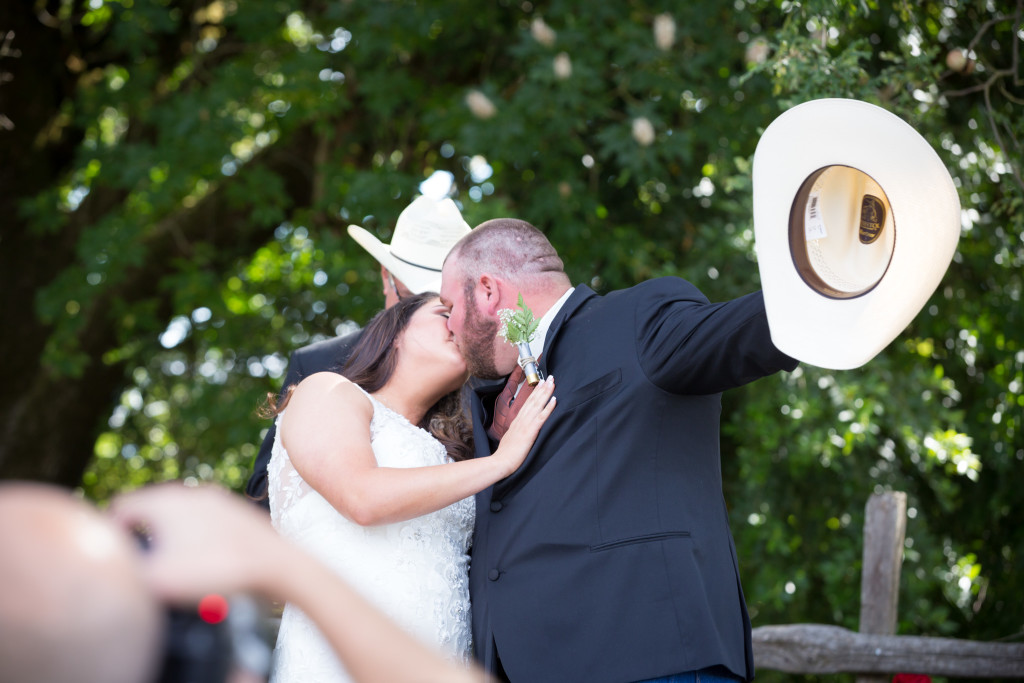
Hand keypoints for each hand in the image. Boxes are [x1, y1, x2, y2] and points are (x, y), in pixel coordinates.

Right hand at [108, 483, 285, 603]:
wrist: (277, 566)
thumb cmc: (217, 570)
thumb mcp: (159, 580)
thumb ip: (126, 572)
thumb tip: (112, 568)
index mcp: (165, 501)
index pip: (120, 508)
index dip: (112, 532)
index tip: (118, 558)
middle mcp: (190, 492)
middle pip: (149, 509)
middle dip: (141, 533)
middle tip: (142, 563)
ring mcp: (217, 500)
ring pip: (179, 515)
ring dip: (170, 536)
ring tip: (171, 563)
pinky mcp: (237, 513)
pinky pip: (204, 523)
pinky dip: (196, 539)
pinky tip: (202, 560)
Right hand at [494, 375, 555, 475]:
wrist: (501, 462)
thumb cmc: (505, 455)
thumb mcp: (509, 439)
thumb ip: (515, 432)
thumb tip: (518, 431)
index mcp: (516, 422)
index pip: (527, 404)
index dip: (534, 393)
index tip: (540, 383)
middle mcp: (521, 420)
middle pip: (533, 400)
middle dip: (541, 388)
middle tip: (549, 377)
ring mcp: (525, 424)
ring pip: (537, 405)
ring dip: (545, 393)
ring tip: (552, 383)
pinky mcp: (530, 432)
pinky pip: (541, 417)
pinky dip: (548, 408)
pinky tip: (554, 400)